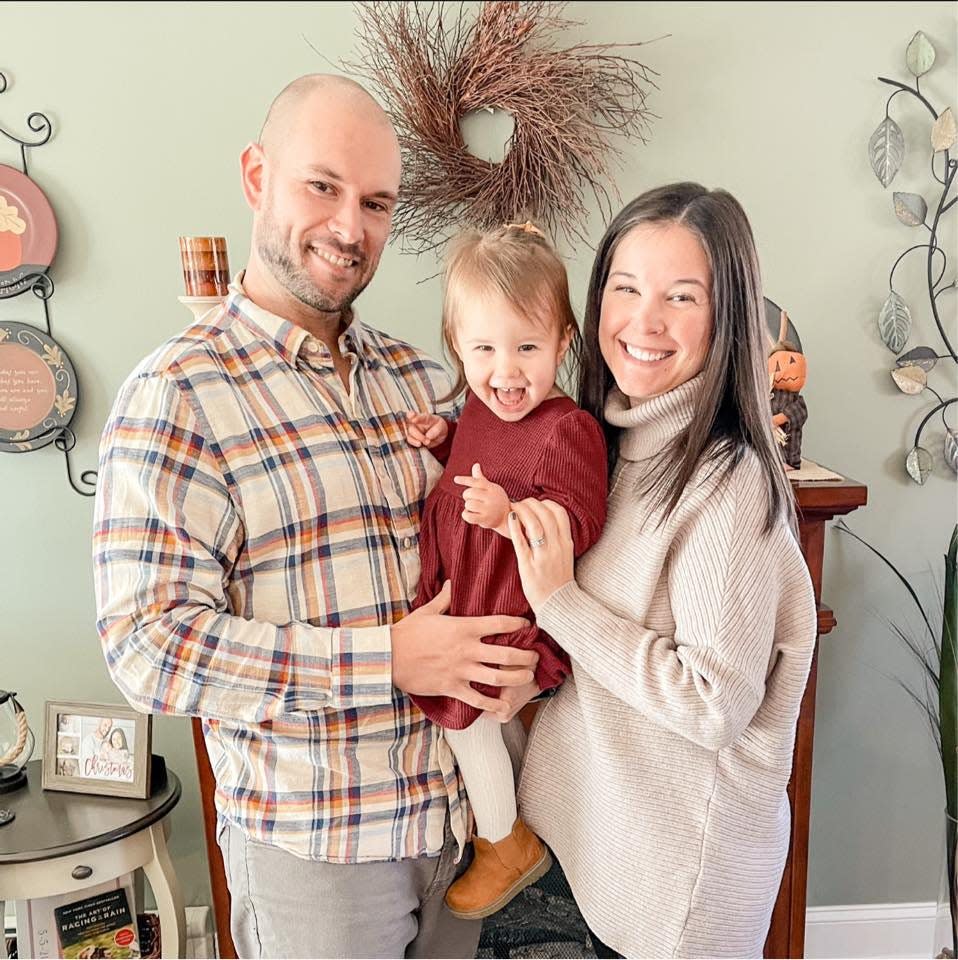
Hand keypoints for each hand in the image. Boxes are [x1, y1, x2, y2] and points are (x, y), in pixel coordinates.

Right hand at [392, 581, 538, 715]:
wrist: (388, 657)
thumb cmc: (407, 633)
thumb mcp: (427, 611)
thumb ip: (444, 599)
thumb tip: (451, 583)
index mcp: (463, 627)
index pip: (499, 624)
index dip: (518, 624)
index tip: (527, 626)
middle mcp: (467, 649)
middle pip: (507, 654)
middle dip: (527, 657)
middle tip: (536, 657)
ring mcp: (461, 670)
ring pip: (498, 678)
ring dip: (518, 679)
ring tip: (528, 678)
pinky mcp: (452, 687)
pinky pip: (478, 699)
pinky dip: (493, 705)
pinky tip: (505, 707)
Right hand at [405, 412, 447, 448]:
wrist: (439, 434)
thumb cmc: (439, 426)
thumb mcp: (442, 426)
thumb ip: (436, 430)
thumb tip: (428, 436)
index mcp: (425, 418)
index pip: (418, 416)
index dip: (413, 416)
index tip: (413, 420)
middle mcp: (417, 423)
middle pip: (411, 428)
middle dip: (418, 435)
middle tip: (427, 440)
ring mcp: (414, 430)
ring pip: (409, 435)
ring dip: (415, 440)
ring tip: (425, 443)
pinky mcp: (413, 437)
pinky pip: (410, 440)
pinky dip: (414, 443)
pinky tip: (420, 445)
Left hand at [453, 463, 510, 534]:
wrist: (507, 517)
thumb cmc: (496, 500)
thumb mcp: (491, 488)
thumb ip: (481, 478)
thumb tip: (476, 465)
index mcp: (492, 488)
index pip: (477, 481)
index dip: (465, 480)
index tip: (455, 479)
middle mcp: (491, 498)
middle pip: (469, 493)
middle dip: (467, 495)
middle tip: (471, 498)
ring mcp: (489, 509)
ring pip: (468, 504)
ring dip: (468, 506)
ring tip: (474, 507)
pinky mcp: (485, 520)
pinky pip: (468, 516)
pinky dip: (466, 515)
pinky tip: (470, 514)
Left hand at [508, 499, 574, 609]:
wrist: (558, 604)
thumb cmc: (558, 578)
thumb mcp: (565, 555)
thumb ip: (558, 537)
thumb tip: (545, 519)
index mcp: (566, 543)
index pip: (559, 513)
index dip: (546, 503)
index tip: (536, 503)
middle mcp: (557, 547)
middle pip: (545, 514)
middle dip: (531, 503)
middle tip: (520, 503)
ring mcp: (543, 556)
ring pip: (534, 524)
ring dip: (522, 511)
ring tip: (513, 508)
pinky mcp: (529, 565)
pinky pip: (521, 541)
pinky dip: (514, 526)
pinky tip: (509, 518)